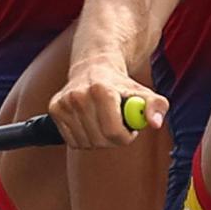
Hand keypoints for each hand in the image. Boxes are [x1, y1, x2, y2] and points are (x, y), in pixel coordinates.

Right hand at [50, 63, 166, 148]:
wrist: (94, 67)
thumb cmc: (120, 84)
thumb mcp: (143, 92)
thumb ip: (156, 106)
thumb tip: (155, 123)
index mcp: (101, 90)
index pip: (113, 132)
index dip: (126, 137)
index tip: (131, 131)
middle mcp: (79, 95)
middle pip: (100, 140)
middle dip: (114, 139)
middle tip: (119, 127)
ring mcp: (64, 103)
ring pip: (86, 143)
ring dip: (98, 139)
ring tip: (103, 121)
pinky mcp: (54, 109)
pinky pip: (72, 141)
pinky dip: (84, 138)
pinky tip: (89, 122)